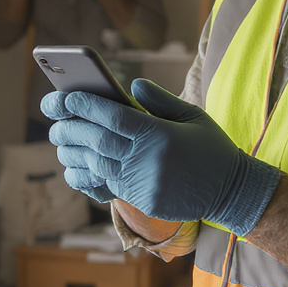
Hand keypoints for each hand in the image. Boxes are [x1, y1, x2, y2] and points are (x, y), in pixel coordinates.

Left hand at [41, 79, 280, 235]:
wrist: (233, 191)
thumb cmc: (212, 148)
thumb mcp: (193, 116)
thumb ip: (160, 100)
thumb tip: (130, 85)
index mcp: (160, 134)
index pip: (114, 116)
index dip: (87, 105)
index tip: (67, 96)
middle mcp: (148, 159)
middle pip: (98, 140)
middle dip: (71, 128)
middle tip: (54, 120)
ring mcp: (144, 183)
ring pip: (97, 165)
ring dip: (74, 152)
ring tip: (60, 141)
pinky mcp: (143, 201)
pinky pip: (107, 186)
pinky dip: (87, 174)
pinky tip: (74, 166)